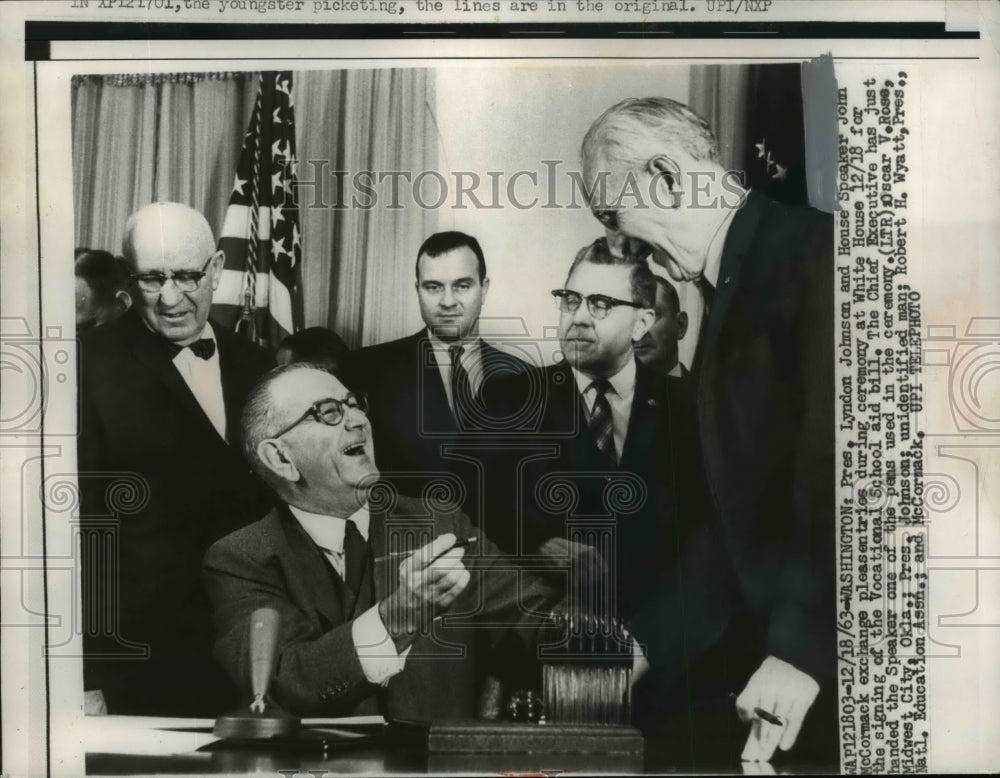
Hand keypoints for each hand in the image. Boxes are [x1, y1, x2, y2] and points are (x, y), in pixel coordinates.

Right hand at [379, 533, 469, 648]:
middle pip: (440, 568)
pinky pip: (457, 588)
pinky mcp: (441, 603)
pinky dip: (463, 577)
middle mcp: (418, 584)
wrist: (406, 610)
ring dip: (459, 566)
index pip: (424, 556)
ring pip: (450, 578)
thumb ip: (426, 551)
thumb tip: (446, 538)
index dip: (440, 545)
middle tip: (460, 549)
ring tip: (459, 562)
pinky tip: (462, 572)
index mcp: (409, 570)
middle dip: (454, 555)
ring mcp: (430, 595)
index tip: (451, 538)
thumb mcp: (410, 564)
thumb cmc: (411, 580)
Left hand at [735, 655, 819, 761]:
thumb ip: (752, 698)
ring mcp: (789, 692)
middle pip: (762, 717)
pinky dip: (790, 735)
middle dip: (757, 738)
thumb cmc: (775, 672)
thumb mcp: (760, 678)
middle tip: (753, 755)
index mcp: (758, 680)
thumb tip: (745, 721)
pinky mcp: (804, 697)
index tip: (747, 722)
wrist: (800, 655)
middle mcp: (772, 687)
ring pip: (778, 722)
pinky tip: (783, 746)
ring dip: (771, 741)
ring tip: (765, 755)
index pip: (746, 702)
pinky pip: (796, 720)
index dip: (745, 713)